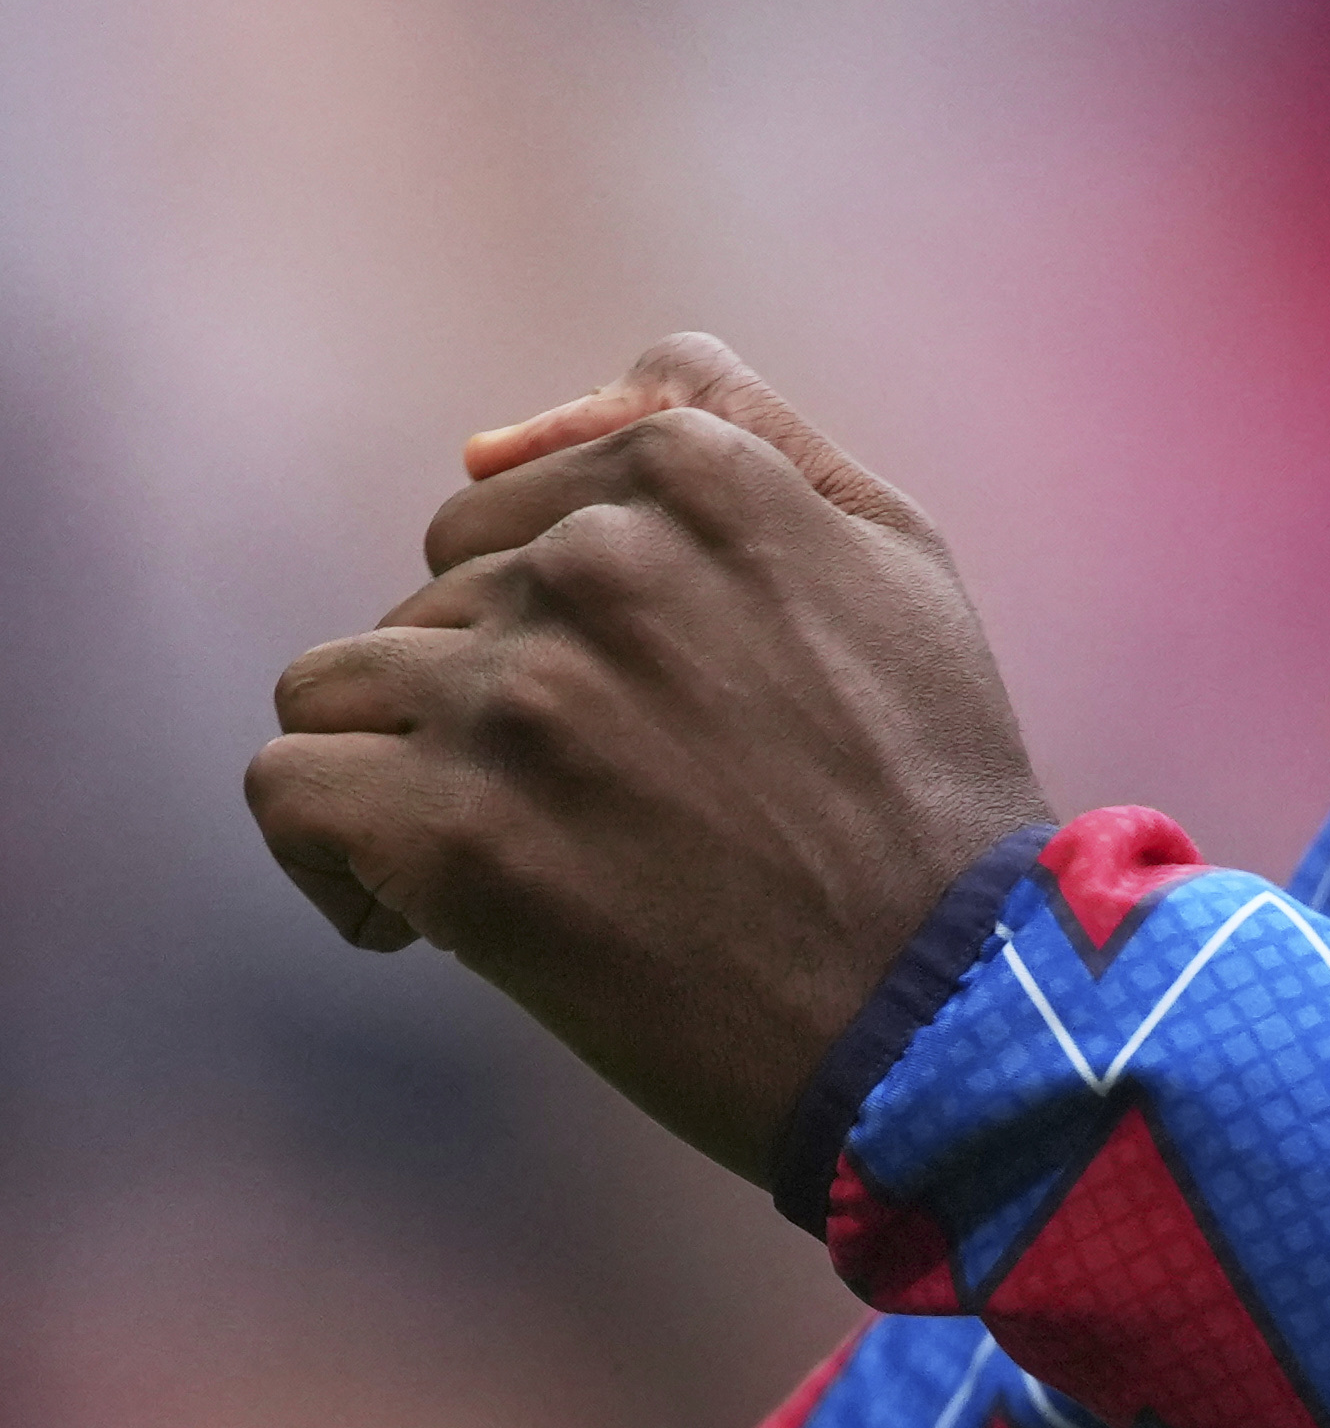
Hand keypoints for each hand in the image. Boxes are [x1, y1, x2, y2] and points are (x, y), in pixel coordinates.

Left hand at [245, 334, 1051, 1185]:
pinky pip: (290, 789)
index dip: (547, 607)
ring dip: (404, 769)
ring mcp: (519, 696)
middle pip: (427, 596)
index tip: (627, 698)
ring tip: (514, 854)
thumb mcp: (888, 547)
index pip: (501, 495)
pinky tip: (426, 918)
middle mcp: (597, 563)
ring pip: (336, 684)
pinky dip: (338, 863)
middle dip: (488, 691)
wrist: (941, 999)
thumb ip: (729, 428)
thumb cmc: (922, 776)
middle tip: (608, 799)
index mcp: (701, 474)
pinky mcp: (454, 834)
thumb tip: (492, 439)